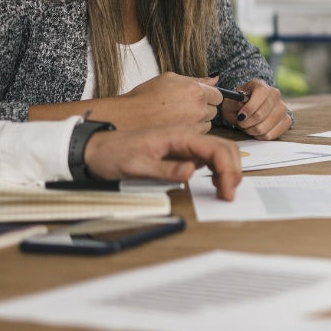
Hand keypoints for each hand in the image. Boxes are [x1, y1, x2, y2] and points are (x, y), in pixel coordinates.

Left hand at [84, 126, 241, 199]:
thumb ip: (165, 169)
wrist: (97, 149)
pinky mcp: (183, 150)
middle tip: (229, 194)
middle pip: (225, 147)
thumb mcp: (135, 166)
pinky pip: (210, 156)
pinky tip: (215, 182)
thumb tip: (191, 172)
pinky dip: (219, 169)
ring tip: (225, 190)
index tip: (227, 191)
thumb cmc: (114, 154)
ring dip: (229, 169)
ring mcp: (186, 142)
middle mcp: (187, 135)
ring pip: (221, 151)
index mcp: (179, 135)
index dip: (228, 170)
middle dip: (233, 171)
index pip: (216, 149)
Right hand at [114, 73, 221, 131]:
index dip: (209, 96)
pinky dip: (192, 131)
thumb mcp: (170, 78)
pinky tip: (178, 127)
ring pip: (208, 124)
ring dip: (200, 121)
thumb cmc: (146, 97)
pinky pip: (199, 134)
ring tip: (180, 118)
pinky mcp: (188, 139)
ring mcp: (195, 125)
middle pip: (214, 110)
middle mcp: (199, 109)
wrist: (129, 118)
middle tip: (186, 107)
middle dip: (204, 108)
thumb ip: (196, 79)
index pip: (218, 95)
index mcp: (196, 91)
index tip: (200, 97)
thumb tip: (215, 78)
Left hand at [223, 81, 292, 139]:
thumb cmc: (239, 104)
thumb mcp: (231, 101)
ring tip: (248, 127)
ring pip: (264, 128)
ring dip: (252, 131)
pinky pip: (270, 135)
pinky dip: (260, 136)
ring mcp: (283, 108)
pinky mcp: (286, 121)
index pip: (260, 96)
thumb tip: (241, 106)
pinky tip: (256, 130)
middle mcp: (275, 94)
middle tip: (241, 123)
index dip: (248, 109)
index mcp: (261, 86)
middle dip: (246, 123)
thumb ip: (234, 103)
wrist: (251, 108)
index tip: (240, 117)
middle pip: (260, 115)